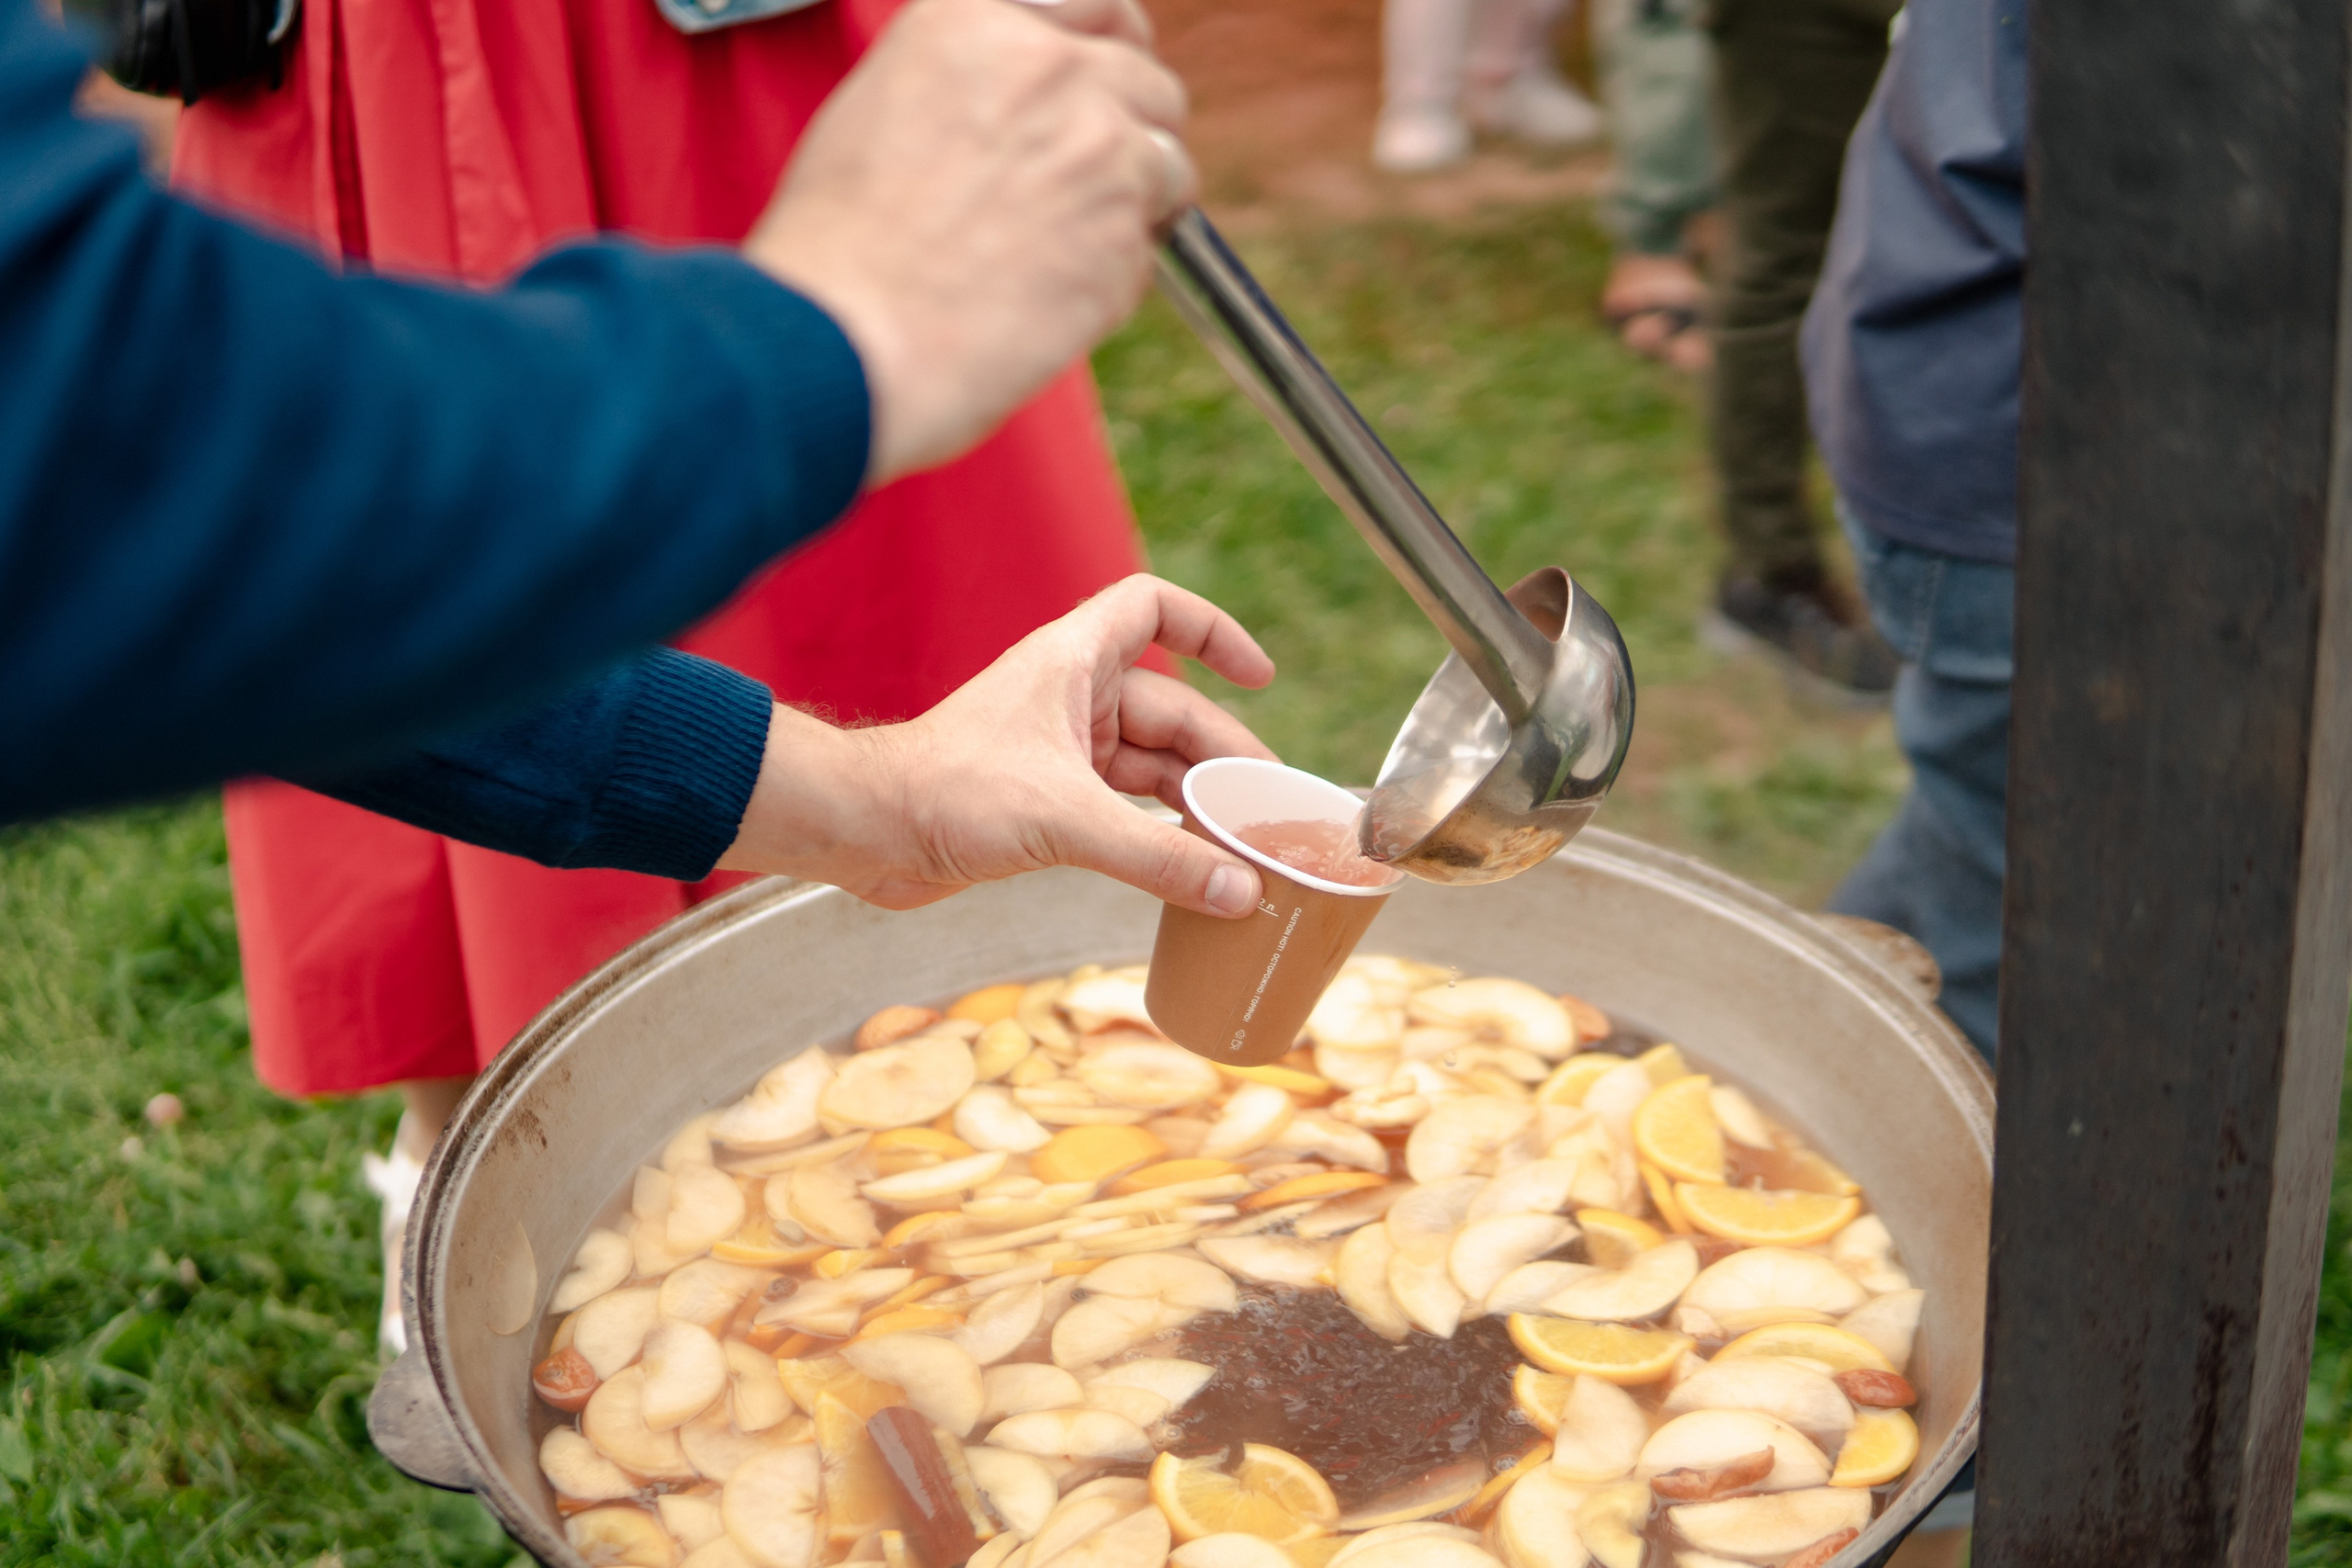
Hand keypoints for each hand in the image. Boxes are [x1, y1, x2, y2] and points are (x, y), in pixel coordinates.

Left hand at [718, 576, 1277, 915]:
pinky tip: (1192, 866)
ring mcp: (1058, 749)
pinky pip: (1123, 807)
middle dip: (1222, 755)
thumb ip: (1158, 857)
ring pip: (1150, 764)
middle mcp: (1070, 697)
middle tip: (1269, 807)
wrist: (865, 833)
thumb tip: (1240, 891)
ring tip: (1245, 842)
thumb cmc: (945, 793)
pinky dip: (1158, 834)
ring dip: (1194, 801)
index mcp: (1072, 662)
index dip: (1212, 630)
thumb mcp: (1066, 821)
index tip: (1260, 677)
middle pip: (1172, 709)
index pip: (1154, 609)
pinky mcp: (1045, 800)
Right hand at [742, 0, 1196, 485]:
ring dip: (1136, 207)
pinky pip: (1150, 251)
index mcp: (982, 20)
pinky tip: (1047, 299)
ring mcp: (1102, 149)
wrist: (851, 334)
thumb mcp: (888, 103)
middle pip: (1149, 84)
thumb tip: (1024, 104)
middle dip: (1132, 134)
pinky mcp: (1126, 234)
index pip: (1101, 7)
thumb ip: (978, 82)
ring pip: (1168, 167)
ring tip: (1063, 252)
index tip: (1106, 91)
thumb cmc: (842, 243)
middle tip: (1090, 185)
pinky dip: (1115, 277)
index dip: (1112, 54)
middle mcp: (1054, 69)